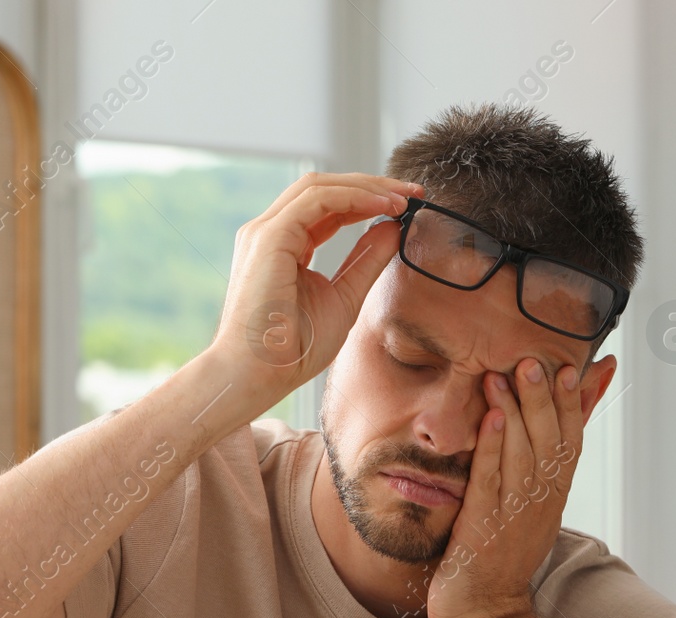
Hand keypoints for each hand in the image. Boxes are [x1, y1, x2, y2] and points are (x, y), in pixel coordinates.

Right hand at [205, 172, 421, 415]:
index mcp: (284, 245)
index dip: (368, 200)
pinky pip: (316, 200)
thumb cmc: (295, 348)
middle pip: (324, 188)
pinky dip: (353, 197)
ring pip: (319, 186)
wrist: (261, 375)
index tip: (407, 205)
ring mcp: (266, 232)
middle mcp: (271, 232)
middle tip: (414, 191)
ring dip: (366, 186)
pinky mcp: (269, 237)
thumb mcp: (345, 297)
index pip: (328, 208)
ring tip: (403, 197)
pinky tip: (383, 206)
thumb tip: (393, 228)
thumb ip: (366, 260)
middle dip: (371, 184)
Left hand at [427, 357, 584, 617]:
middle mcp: (539, 502)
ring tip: (506, 375)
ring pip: (522, 456)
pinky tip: (491, 419)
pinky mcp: (483, 526)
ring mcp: (513, 514)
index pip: (571, 441)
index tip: (574, 365)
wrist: (483, 612)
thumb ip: (543, 466)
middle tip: (536, 361)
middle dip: (546, 399)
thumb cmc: (503, 555)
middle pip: (550, 443)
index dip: (575, 403)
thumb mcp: (534, 507)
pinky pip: (490, 481)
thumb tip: (557, 430)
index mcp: (553, 496)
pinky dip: (492, 448)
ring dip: (516, 413)